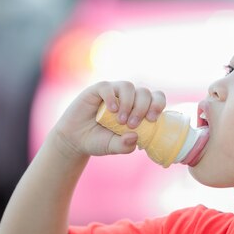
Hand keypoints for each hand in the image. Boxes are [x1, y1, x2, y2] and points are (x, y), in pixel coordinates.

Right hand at [52, 81, 166, 156]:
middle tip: (133, 125)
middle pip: (144, 92)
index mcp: (138, 108)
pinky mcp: (97, 90)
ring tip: (121, 121)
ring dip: (128, 103)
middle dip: (142, 108)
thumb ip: (124, 145)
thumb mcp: (113, 147)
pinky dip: (111, 98)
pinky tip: (111, 110)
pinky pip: (107, 87)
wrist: (75, 139)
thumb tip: (134, 138)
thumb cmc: (99, 141)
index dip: (158, 104)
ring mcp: (113, 92)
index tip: (152, 119)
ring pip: (128, 86)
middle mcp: (128, 97)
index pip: (156, 98)